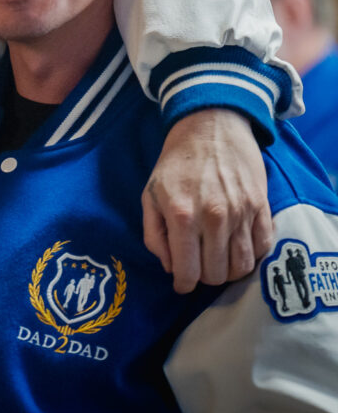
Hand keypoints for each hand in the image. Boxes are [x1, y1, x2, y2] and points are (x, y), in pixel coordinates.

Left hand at [142, 108, 271, 292]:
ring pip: (242, 266)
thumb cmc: (175, 164)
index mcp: (182, 217)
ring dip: (229, 271)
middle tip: (198, 266)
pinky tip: (236, 247)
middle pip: (217, 274)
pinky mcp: (261, 206)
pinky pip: (263, 247)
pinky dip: (251, 256)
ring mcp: (242, 213)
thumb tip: (169, 267)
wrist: (210, 128)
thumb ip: (154, 235)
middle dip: (205, 277)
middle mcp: (214, 219)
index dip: (183, 285)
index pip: (188, 272)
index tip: (182, 284)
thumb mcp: (149, 196)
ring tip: (217, 260)